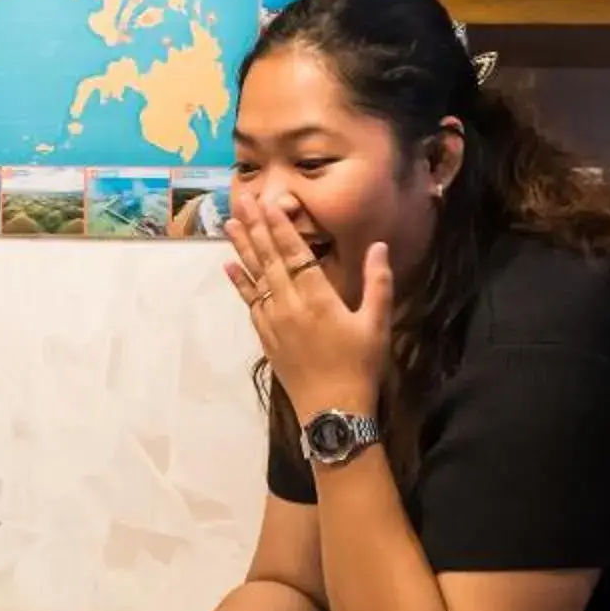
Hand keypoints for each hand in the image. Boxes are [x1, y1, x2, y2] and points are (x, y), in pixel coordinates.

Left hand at [226, 190, 392, 420]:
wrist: (333, 411)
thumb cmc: (360, 366)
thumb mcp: (377, 324)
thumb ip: (378, 283)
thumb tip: (379, 247)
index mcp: (318, 298)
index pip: (295, 254)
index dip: (280, 227)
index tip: (268, 203)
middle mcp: (290, 305)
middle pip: (270, 259)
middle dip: (256, 227)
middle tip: (243, 200)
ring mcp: (274, 322)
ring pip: (256, 277)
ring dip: (242, 249)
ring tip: (230, 223)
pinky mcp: (266, 337)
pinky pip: (250, 303)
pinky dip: (240, 283)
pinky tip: (230, 268)